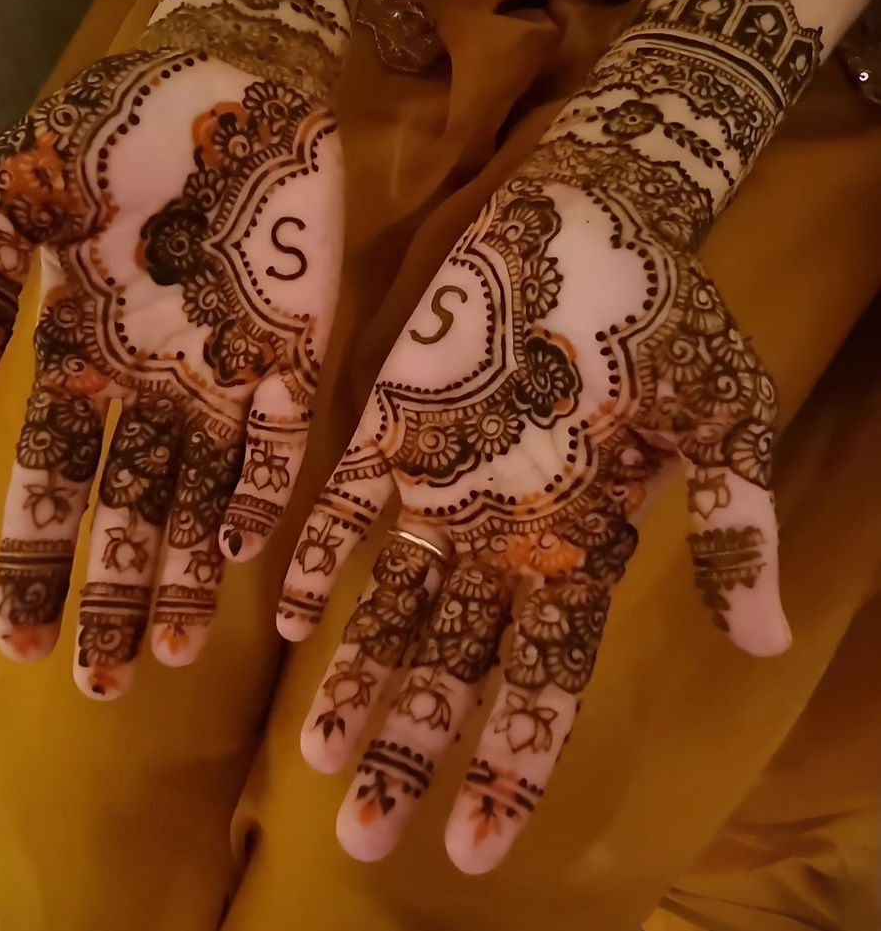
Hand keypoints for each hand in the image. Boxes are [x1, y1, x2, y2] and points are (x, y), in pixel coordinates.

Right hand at [0, 0, 365, 697]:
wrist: (227, 68)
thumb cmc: (114, 125)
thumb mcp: (9, 191)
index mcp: (79, 350)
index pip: (49, 477)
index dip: (32, 558)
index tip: (16, 640)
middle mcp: (150, 380)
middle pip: (125, 509)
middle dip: (108, 595)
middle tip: (100, 685)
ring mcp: (224, 370)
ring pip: (199, 495)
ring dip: (181, 573)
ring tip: (169, 656)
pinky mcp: (294, 349)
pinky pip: (277, 442)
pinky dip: (259, 500)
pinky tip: (240, 563)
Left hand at [280, 127, 789, 872]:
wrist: (592, 218)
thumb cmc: (663, 317)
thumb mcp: (723, 420)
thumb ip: (735, 529)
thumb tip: (771, 645)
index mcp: (582, 542)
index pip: (548, 676)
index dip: (516, 761)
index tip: (481, 846)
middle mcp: (503, 531)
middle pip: (456, 662)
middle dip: (416, 748)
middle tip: (374, 841)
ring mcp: (443, 482)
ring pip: (394, 602)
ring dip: (358, 677)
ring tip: (318, 763)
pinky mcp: (393, 424)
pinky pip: (347, 503)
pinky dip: (321, 554)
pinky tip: (293, 619)